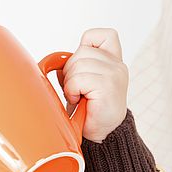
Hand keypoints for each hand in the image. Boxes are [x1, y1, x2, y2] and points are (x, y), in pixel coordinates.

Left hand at [60, 28, 128, 142]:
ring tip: (78, 96)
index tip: (82, 65)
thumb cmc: (89, 110)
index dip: (88, 44)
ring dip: (70, 83)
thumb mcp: (82, 81)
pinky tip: (79, 101)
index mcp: (113, 61)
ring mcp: (115, 74)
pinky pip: (78, 79)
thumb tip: (54, 62)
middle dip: (71, 71)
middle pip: (82, 52)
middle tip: (77, 89)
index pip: (105, 35)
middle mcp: (117, 65)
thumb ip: (76, 65)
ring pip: (78, 64)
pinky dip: (72, 91)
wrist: (101, 135)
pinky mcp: (108, 86)